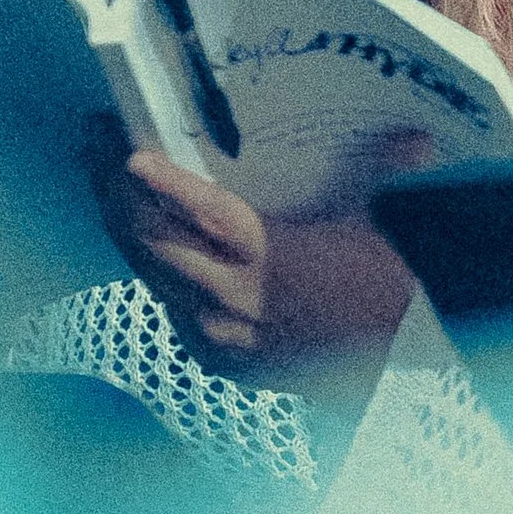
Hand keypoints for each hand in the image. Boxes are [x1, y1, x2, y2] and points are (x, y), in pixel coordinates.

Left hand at [111, 148, 420, 385]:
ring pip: (145, 270)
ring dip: (121, 221)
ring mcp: (213, 334)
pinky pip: (164, 299)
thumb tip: (417, 136)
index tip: (126, 151)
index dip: (160, 183)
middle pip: (149, 240)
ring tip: (101, 175)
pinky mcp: (209, 355)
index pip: (202, 214)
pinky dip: (148, 260)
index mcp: (270, 260)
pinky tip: (138, 229)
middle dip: (113, 188)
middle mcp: (230, 301)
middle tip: (94, 140)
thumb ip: (385, 171)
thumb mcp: (379, 226)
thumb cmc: (384, 294)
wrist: (389, 376)